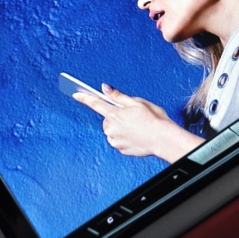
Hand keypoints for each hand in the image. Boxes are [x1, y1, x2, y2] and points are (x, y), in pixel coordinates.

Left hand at [72, 84, 203, 162]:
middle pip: (107, 119)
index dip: (84, 98)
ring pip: (112, 130)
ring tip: (137, 127)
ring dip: (120, 128)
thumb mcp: (137, 102)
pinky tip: (136, 136)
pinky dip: (125, 138)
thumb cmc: (153, 119)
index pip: (95, 103)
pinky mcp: (120, 149)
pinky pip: (118, 141)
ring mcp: (114, 140)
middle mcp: (111, 127)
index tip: (75, 94)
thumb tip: (104, 88)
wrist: (163, 139)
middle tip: (133, 117)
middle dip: (116, 116)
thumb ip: (118, 96)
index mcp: (115, 113)